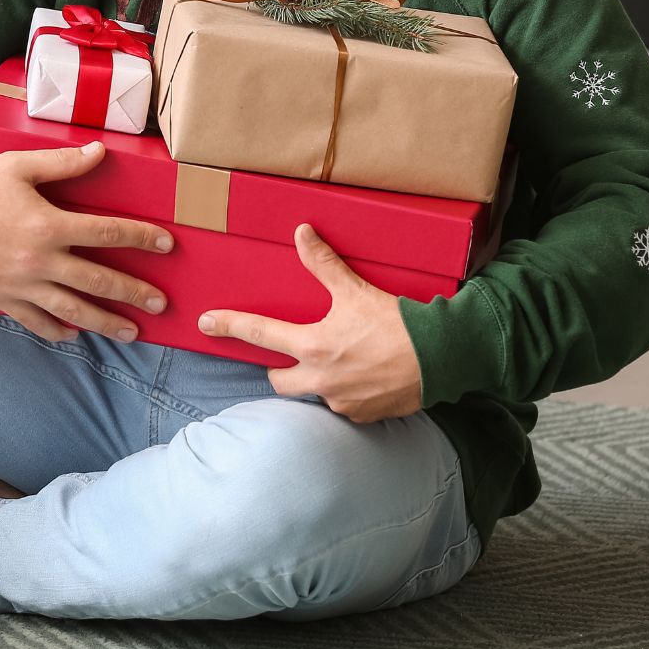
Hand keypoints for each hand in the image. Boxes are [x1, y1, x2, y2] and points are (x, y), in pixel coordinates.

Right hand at [0, 140, 170, 343]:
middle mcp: (39, 261)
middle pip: (97, 280)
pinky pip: (36, 322)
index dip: (140, 237)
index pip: (106, 232)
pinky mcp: (3, 299)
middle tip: (160, 302)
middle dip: (133, 292)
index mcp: (47, 225)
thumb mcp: (17, 166)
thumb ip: (62, 164)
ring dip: (106, 322)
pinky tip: (74, 334)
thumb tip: (100, 152)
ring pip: (73, 310)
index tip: (165, 244)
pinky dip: (57, 331)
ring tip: (132, 332)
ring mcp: (21, 285)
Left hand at [198, 223, 422, 422]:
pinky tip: (361, 377)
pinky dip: (345, 392)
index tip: (206, 323)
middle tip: (289, 353)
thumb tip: (302, 233)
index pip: (259, 334)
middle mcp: (320, 379)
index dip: (230, 326)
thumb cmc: (397, 324)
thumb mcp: (355, 290)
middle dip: (278, 368)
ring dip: (316, 380)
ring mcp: (341, 401)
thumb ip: (324, 264)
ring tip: (336, 363)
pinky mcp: (363, 416)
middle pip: (278, 380)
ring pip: (312, 393)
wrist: (442, 357)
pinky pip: (342, 405)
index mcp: (312, 347)